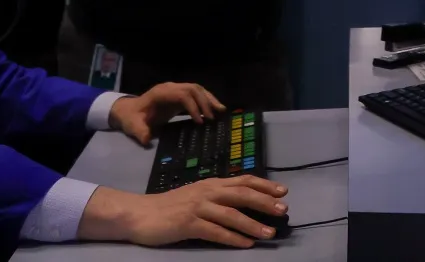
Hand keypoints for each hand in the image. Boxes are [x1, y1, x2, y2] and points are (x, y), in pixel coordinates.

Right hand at [81, 178, 288, 247]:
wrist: (141, 214)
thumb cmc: (171, 206)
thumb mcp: (198, 195)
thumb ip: (218, 196)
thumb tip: (245, 201)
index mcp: (211, 183)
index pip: (243, 181)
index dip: (264, 185)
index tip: (283, 191)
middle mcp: (208, 192)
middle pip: (242, 194)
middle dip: (265, 202)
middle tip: (283, 210)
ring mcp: (198, 208)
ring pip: (231, 214)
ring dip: (253, 224)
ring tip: (269, 233)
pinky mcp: (188, 224)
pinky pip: (215, 232)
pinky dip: (233, 238)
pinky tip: (246, 244)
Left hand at [110, 82, 226, 145]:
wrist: (128, 110)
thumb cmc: (131, 118)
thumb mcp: (133, 126)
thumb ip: (140, 132)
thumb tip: (147, 140)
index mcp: (161, 93)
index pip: (182, 95)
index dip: (193, 106)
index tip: (200, 122)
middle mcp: (170, 88)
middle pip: (193, 89)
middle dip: (205, 102)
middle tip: (214, 117)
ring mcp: (175, 90)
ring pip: (197, 89)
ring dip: (209, 99)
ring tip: (221, 110)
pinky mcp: (179, 96)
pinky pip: (195, 94)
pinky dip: (206, 100)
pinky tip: (213, 110)